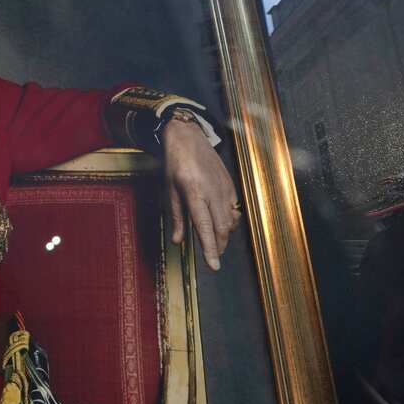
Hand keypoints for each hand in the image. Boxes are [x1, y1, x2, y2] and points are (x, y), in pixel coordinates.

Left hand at [162, 119, 238, 270]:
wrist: (188, 138)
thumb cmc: (174, 164)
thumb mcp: (169, 191)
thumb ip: (175, 217)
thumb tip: (178, 241)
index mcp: (194, 193)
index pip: (204, 227)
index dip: (210, 249)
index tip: (214, 266)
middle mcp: (213, 192)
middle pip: (222, 228)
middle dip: (219, 246)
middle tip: (213, 257)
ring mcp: (224, 188)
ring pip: (230, 220)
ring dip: (224, 234)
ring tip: (216, 242)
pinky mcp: (230, 184)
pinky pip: (234, 209)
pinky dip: (229, 220)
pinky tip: (221, 222)